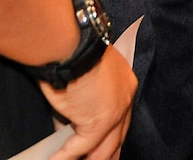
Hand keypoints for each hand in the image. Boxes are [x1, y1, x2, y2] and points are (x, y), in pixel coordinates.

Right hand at [44, 44, 136, 159]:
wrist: (70, 43)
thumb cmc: (72, 51)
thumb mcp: (82, 79)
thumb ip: (81, 106)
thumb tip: (68, 128)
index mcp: (125, 84)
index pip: (122, 119)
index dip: (113, 138)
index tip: (108, 151)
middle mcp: (126, 98)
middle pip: (118, 137)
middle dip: (106, 154)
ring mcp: (116, 112)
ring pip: (105, 148)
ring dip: (89, 158)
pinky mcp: (100, 122)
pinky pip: (82, 146)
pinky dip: (66, 156)